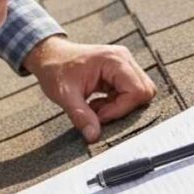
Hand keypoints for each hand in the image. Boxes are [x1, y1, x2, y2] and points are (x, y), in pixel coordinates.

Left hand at [23, 37, 156, 142]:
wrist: (49, 56)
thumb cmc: (56, 70)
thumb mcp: (65, 95)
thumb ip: (81, 116)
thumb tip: (94, 137)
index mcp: (114, 60)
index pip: (137, 91)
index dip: (120, 109)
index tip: (99, 115)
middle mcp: (124, 59)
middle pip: (144, 91)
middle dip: (123, 108)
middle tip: (99, 112)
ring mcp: (124, 64)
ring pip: (139, 93)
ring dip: (119, 106)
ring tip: (96, 106)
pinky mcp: (120, 71)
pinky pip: (130, 92)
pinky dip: (116, 103)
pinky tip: (98, 102)